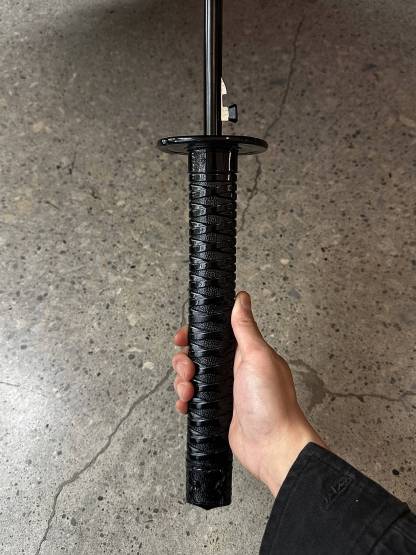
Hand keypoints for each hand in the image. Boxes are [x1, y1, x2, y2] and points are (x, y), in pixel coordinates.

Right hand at [172, 291, 324, 495]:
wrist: (273, 447)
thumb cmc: (273, 403)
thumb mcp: (258, 357)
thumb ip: (245, 328)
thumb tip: (242, 299)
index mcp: (244, 352)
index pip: (214, 334)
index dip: (195, 334)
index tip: (183, 338)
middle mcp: (234, 369)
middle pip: (197, 356)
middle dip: (185, 361)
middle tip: (188, 370)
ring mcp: (225, 390)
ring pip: (192, 378)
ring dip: (182, 383)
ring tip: (189, 392)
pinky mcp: (218, 410)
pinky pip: (194, 401)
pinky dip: (185, 402)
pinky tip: (187, 405)